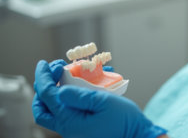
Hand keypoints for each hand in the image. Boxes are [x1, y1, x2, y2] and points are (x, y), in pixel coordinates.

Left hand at [32, 60, 166, 137]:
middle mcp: (67, 127)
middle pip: (43, 107)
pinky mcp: (82, 127)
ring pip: (54, 109)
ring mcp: (74, 128)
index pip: (47, 95)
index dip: (44, 77)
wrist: (137, 136)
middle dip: (43, 86)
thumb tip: (60, 90)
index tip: (46, 63)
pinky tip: (84, 84)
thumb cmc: (124, 121)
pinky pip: (69, 110)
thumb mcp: (104, 102)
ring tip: (68, 74)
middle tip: (54, 70)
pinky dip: (70, 96)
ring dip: (56, 90)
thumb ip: (80, 96)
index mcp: (69, 121)